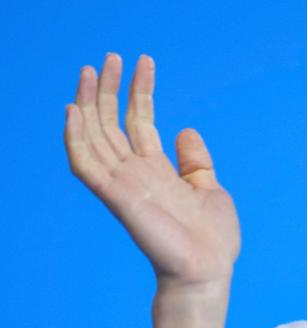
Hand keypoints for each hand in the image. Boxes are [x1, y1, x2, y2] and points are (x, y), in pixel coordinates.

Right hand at [65, 53, 240, 293]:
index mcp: (157, 170)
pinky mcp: (115, 197)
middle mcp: (135, 173)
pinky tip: (73, 110)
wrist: (208, 270)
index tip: (144, 61)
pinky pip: (85, 164)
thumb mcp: (210, 189)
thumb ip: (195, 161)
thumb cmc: (212, 239)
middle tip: (111, 57)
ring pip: (94, 136)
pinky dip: (75, 138)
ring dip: (89, 102)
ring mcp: (123, 184)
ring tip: (93, 70)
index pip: (140, 121)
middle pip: (112, 123)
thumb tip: (185, 130)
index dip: (140, 90)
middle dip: (110, 89)